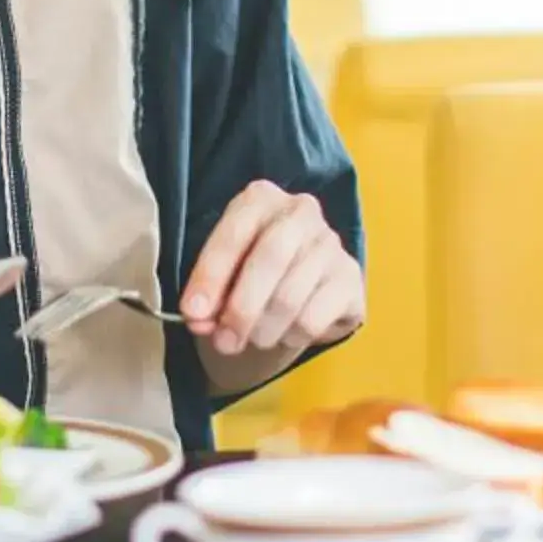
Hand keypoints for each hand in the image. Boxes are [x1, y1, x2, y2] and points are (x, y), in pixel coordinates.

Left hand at [179, 182, 362, 356]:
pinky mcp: (351, 278)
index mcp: (260, 199)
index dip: (210, 276)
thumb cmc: (250, 274)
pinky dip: (291, 336)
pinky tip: (285, 332)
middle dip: (241, 308)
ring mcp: (331, 243)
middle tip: (224, 342)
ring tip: (253, 339)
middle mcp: (300, 211)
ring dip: (263, 330)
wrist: (302, 287)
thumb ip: (208, 296)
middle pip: (271, 258)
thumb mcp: (223, 276)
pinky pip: (314, 318)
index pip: (234, 233)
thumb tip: (199, 321)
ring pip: (291, 296)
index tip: (192, 313)